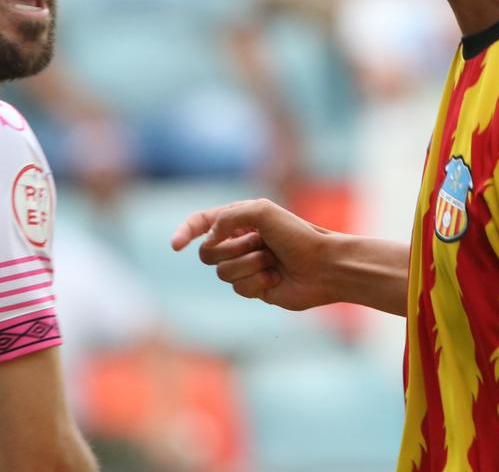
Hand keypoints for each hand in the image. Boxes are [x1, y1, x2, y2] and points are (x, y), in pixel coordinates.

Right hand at [170, 198, 337, 311]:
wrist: (323, 266)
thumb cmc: (297, 235)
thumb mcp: (261, 211)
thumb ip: (227, 217)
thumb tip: (208, 240)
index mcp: (240, 218)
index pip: (202, 223)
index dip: (185, 232)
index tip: (175, 245)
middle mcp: (239, 241)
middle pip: (207, 253)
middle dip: (231, 249)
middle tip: (259, 243)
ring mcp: (245, 265)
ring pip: (222, 272)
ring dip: (248, 265)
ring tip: (272, 260)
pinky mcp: (253, 286)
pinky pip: (238, 288)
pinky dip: (256, 281)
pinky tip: (275, 277)